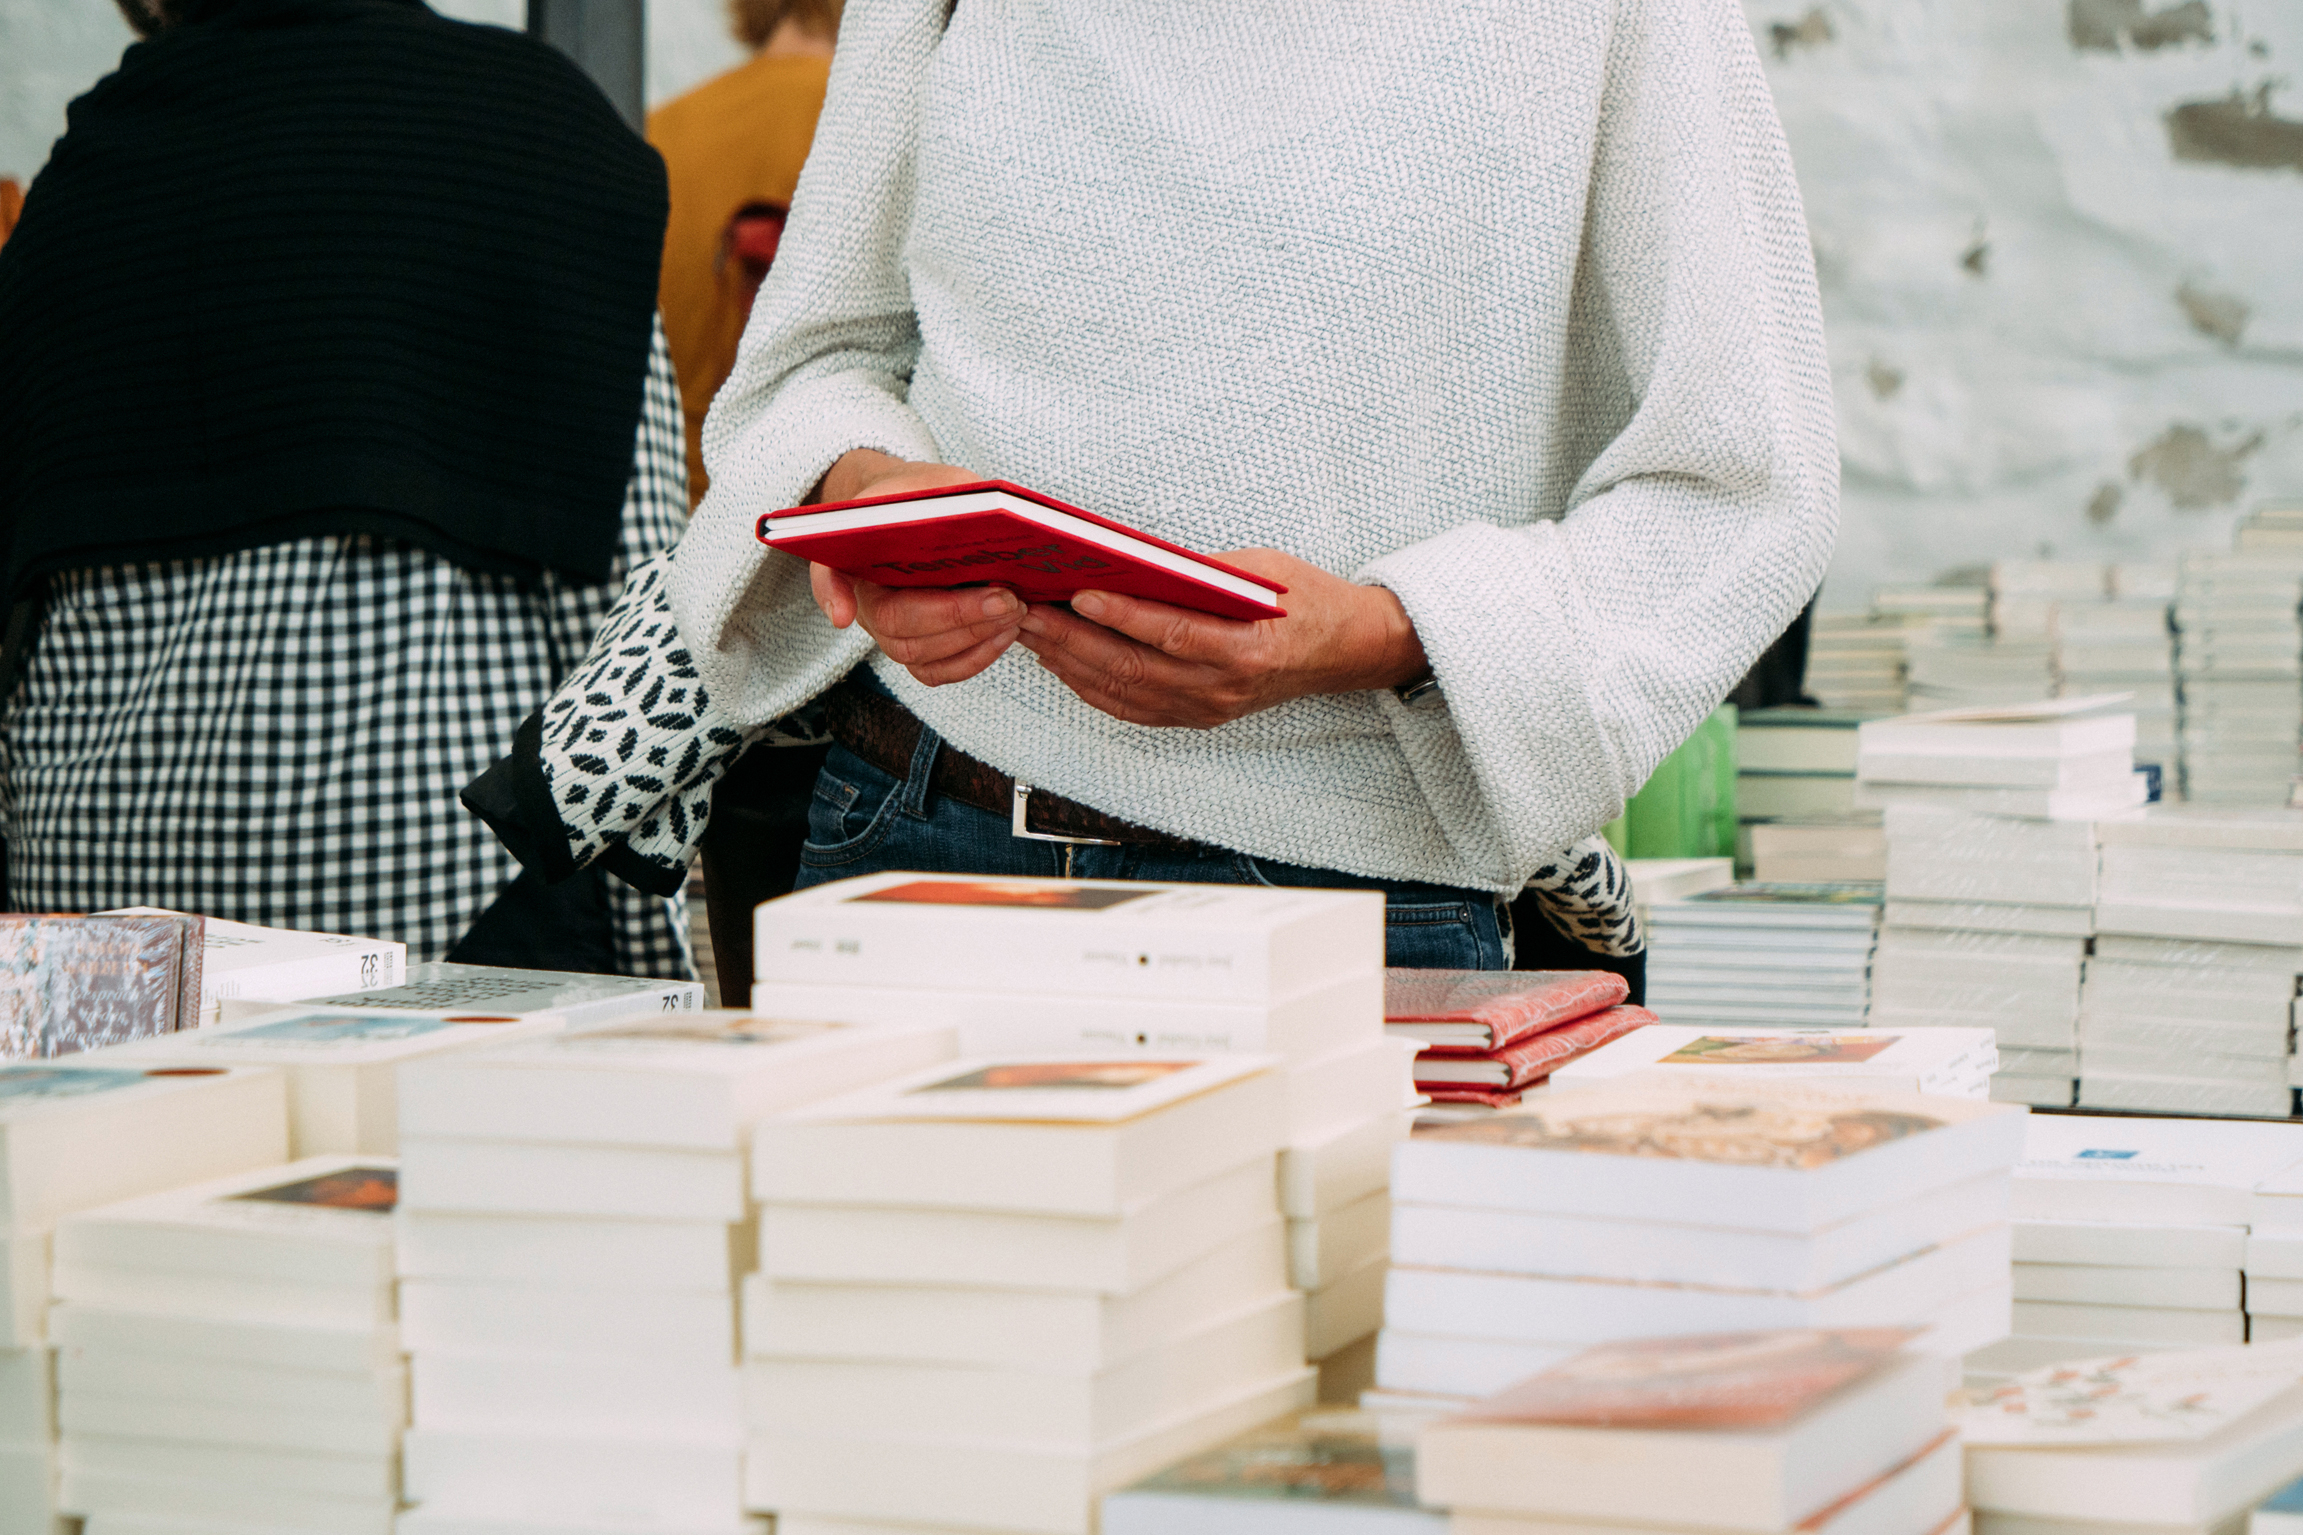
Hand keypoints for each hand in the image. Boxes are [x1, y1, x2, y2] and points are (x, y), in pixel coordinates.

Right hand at [806, 451, 1025, 686]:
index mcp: (853, 554)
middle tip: (1005, 598)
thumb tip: (974, 514)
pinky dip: (975, 658)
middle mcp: (864, 600)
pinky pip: (938, 671)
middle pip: (895, 626)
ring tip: (1014, 612)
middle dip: (955, 617)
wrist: (919, 514)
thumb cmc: (921, 495)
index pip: (832, 576)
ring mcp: (889, 632)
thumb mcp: (929, 480)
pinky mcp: (918, 651)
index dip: (832, 594)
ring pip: (919, 657)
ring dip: (973, 640)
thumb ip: (942, 492)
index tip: (842, 615)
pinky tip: (1005, 632)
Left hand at [1014, 549, 1427, 728]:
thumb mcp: (1261, 570)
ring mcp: (1206, 710)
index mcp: (1247, 649)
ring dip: (1069, 663)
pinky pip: (1130, 707)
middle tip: (1028, 611)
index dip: (1122, 617)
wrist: (1342, 651)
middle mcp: (1222, 689)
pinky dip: (1090, 684)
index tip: (1079, 594)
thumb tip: (1131, 560)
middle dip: (1073, 640)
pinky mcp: (1195, 718)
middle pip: (1133, 668)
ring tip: (1030, 631)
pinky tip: (1061, 660)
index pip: (1173, 635)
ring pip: (1122, 692)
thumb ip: (1200, 572)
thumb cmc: (1303, 600)